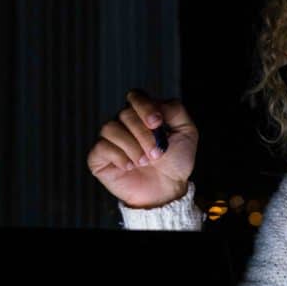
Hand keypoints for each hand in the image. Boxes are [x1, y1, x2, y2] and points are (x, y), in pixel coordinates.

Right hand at [86, 88, 198, 207]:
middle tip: (157, 155)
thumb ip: (176, 111)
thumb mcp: (187, 132)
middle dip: (144, 135)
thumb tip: (157, 103)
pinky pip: (101, 147)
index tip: (157, 123)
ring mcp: (110, 139)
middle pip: (125, 114)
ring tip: (144, 162)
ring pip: (110, 128)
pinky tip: (130, 167)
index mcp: (143, 113)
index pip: (136, 96)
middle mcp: (124, 122)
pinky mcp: (99, 156)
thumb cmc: (176, 160)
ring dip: (131, 146)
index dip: (145, 107)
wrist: (167, 189)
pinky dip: (118, 157)